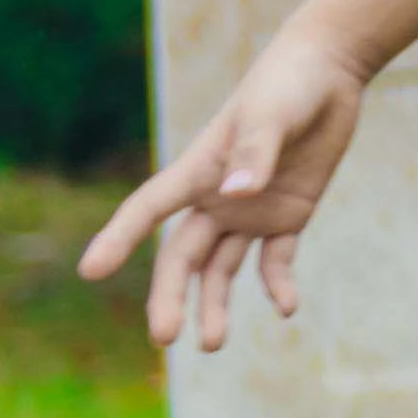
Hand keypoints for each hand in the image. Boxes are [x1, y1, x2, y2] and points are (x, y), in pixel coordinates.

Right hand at [83, 31, 375, 351]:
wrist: (327, 72)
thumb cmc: (288, 85)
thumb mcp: (272, 114)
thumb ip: (255, 153)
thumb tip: (237, 195)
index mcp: (198, 170)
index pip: (148, 210)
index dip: (119, 238)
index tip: (89, 271)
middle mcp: (216, 198)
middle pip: (181, 256)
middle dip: (170, 296)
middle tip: (164, 337)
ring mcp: (249, 210)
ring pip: (220, 267)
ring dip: (214, 303)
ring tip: (211, 345)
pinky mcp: (288, 214)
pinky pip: (275, 259)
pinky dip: (277, 284)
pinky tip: (286, 307)